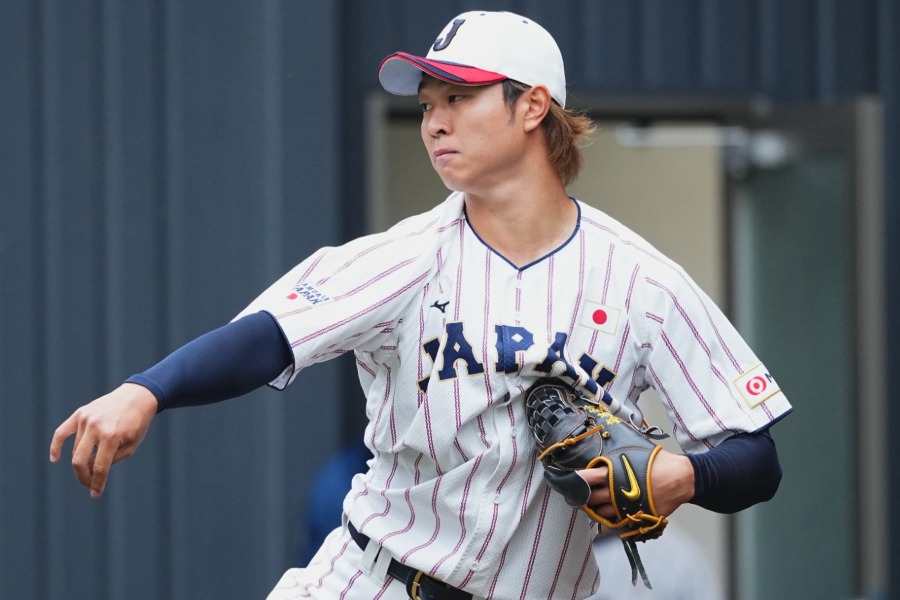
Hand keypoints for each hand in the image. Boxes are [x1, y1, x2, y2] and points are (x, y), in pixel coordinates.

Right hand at [49, 383, 158, 498]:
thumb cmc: (137, 423)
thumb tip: (91, 472)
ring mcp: (86, 419)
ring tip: (96, 461)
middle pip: (80, 461)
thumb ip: (111, 461)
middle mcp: (96, 427)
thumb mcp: (131, 445)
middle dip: (83, 477)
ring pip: (76, 449)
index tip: (95, 494)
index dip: (97, 484)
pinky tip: (54, 458)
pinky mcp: (80, 414)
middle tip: (88, 484)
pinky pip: (61, 432)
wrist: (137, 397)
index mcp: (111, 437)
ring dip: (84, 459)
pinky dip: (56, 446)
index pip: (100, 468)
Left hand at [580, 448, 694, 516]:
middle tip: (578, 495)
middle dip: (582, 497)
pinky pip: (617, 523)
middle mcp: (617, 491)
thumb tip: (603, 438)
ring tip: (593, 504)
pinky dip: (610, 520)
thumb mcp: (634, 449)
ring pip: (602, 513)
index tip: (570, 481)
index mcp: (615, 473)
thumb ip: (617, 449)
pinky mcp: (636, 517)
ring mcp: (626, 507)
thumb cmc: (659, 462)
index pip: (588, 478)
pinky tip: (609, 514)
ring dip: (595, 509)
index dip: (577, 480)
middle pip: (591, 498)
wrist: (681, 478)